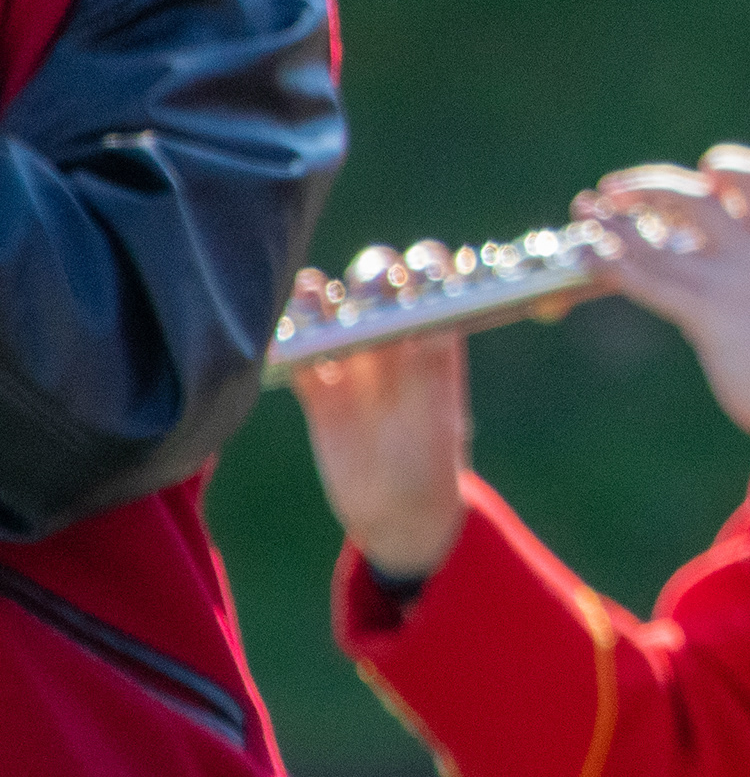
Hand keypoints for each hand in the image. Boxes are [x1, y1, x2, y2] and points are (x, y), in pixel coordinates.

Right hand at [289, 249, 473, 580]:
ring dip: (319, 299)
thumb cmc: (434, 463)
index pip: (433, 278)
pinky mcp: (320, 394)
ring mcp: (356, 364)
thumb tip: (426, 318)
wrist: (402, 513)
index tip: (414, 274)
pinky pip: (299, 354)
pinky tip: (281, 338)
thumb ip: (430, 367)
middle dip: (371, 275)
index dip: (425, 264)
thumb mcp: (441, 411)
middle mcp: (395, 342)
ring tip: (312, 297)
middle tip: (367, 298)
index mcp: (434, 339)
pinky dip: (287, 341)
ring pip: (332, 311)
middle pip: (378, 282)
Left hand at [574, 147, 749, 440]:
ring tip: (582, 210)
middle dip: (647, 186)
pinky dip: (611, 264)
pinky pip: (648, 281)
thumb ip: (747, 275)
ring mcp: (730, 279)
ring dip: (612, 221)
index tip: (694, 176)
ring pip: (660, 237)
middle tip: (612, 189)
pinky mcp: (707, 313)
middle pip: (694, 194)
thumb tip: (700, 265)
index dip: (721, 166)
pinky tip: (587, 257)